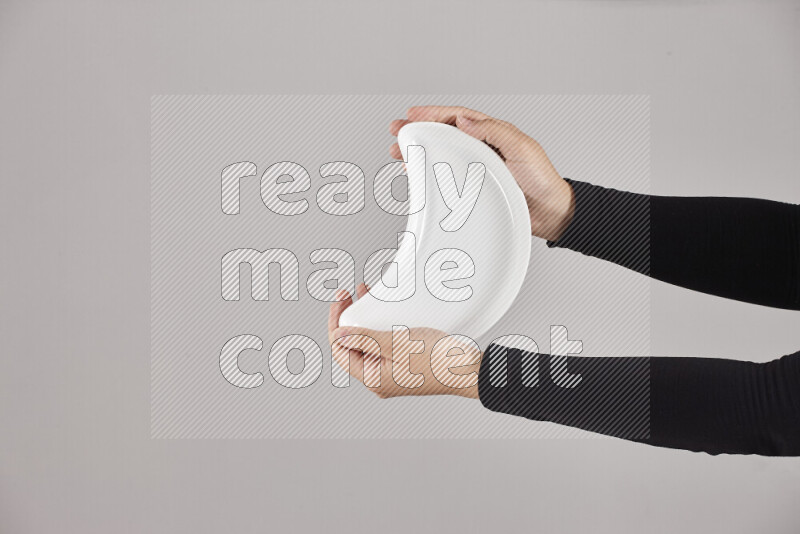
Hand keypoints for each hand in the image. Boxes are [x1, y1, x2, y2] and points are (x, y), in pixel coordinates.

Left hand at [328, 284, 480, 399]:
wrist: (469, 370)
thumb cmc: (437, 360)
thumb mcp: (396, 344)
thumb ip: (365, 339)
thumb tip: (338, 335)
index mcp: (372, 378)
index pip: (340, 350)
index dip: (336, 323)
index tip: (340, 301)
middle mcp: (379, 378)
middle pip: (353, 346)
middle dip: (350, 318)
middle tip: (350, 295)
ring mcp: (392, 373)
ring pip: (369, 343)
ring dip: (365, 320)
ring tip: (366, 296)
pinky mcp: (404, 365)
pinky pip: (384, 345)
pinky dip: (381, 327)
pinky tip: (385, 311)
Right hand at [389, 106, 574, 241]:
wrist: (551, 213)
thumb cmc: (543, 181)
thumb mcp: (522, 149)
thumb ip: (495, 132)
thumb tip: (466, 120)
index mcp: (494, 133)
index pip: (458, 118)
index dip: (434, 114)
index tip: (412, 115)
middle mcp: (483, 148)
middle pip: (444, 133)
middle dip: (418, 130)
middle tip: (397, 131)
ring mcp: (477, 167)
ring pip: (442, 153)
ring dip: (420, 150)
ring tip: (399, 151)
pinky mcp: (474, 187)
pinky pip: (447, 175)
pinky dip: (430, 171)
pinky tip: (417, 172)